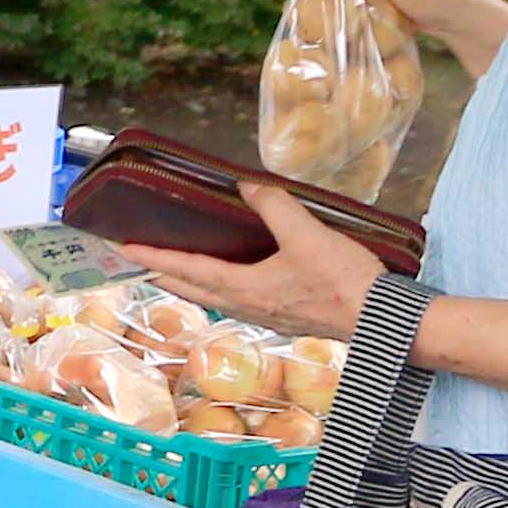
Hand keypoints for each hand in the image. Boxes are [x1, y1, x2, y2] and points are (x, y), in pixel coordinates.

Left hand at [119, 176, 381, 343]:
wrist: (382, 321)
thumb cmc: (344, 281)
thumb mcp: (307, 234)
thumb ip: (274, 206)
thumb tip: (246, 186)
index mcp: (243, 288)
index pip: (187, 270)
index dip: (155, 257)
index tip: (126, 249)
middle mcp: (247, 306)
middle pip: (191, 290)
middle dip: (162, 273)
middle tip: (139, 259)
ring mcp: (265, 315)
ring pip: (213, 297)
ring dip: (189, 282)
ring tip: (174, 267)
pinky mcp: (283, 316)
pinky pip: (237, 300)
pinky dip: (218, 286)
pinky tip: (229, 277)